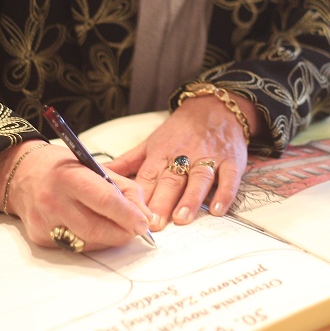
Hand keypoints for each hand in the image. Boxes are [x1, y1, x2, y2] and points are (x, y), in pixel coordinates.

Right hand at [0, 141, 152, 250]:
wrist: (22, 175)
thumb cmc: (63, 168)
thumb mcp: (95, 166)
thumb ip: (124, 188)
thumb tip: (145, 215)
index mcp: (68, 176)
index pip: (104, 200)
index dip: (128, 214)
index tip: (143, 222)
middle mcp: (53, 200)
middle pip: (97, 228)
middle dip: (122, 232)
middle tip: (136, 229)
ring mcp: (44, 222)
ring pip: (88, 242)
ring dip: (110, 239)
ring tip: (119, 228)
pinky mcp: (40, 238)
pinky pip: (75, 247)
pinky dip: (92, 242)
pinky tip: (96, 230)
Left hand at [107, 94, 254, 227]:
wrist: (216, 107)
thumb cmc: (180, 130)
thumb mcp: (151, 142)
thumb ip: (128, 162)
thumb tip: (98, 173)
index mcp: (161, 152)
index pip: (149, 175)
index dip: (141, 195)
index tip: (132, 214)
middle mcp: (184, 155)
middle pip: (172, 179)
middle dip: (162, 201)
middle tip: (154, 223)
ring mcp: (209, 157)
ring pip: (199, 178)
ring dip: (191, 199)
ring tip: (182, 219)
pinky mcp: (231, 160)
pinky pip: (229, 178)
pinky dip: (224, 194)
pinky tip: (218, 210)